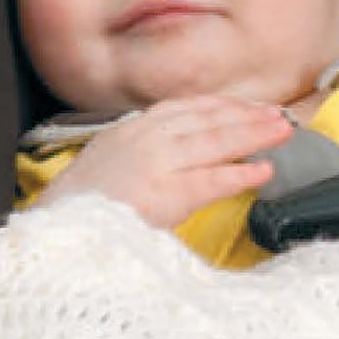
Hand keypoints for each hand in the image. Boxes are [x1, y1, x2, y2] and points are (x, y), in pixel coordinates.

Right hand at [35, 95, 293, 228]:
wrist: (56, 231)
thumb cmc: (82, 207)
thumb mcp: (111, 164)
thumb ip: (146, 153)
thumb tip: (185, 152)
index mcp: (132, 130)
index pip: (187, 108)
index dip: (224, 106)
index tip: (252, 107)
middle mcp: (144, 138)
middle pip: (207, 119)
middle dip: (247, 116)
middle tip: (281, 116)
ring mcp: (155, 163)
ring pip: (215, 141)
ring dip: (253, 135)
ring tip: (282, 134)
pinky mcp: (163, 194)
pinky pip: (211, 180)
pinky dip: (240, 174)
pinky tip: (263, 172)